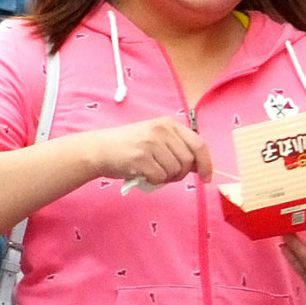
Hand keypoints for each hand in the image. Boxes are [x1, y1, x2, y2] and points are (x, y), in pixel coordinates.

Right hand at [83, 116, 211, 187]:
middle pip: (188, 161)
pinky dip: (153, 180)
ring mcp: (151, 143)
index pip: (199, 144)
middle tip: (165, 173)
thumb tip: (200, 166)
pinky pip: (160, 178)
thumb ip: (177, 147)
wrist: (98, 149)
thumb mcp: (156, 138)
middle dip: (181, 173)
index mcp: (169, 124)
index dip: (206, 163)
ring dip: (166, 178)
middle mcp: (162, 130)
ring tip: (151, 171)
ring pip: (175, 171)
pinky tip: (142, 173)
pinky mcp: (141, 157)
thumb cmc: (130, 146)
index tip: (207, 177)